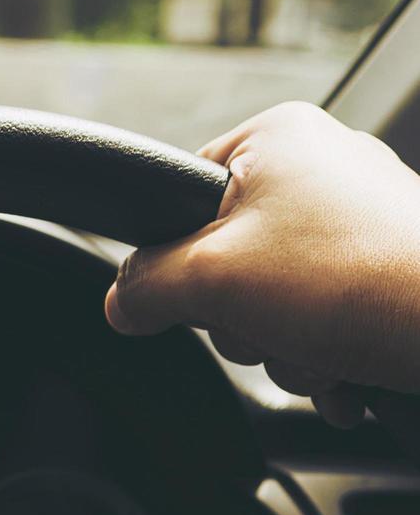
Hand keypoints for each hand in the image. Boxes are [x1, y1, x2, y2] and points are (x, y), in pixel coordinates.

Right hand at [105, 102, 419, 426]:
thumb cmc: (361, 283)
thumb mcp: (213, 280)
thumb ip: (146, 286)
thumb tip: (122, 303)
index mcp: (275, 139)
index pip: (181, 199)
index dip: (179, 259)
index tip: (204, 295)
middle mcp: (324, 164)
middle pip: (229, 256)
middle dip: (245, 318)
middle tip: (271, 329)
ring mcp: (367, 215)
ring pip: (279, 295)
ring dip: (288, 347)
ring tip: (321, 355)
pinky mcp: (398, 264)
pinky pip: (330, 311)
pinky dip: (329, 353)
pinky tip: (345, 375)